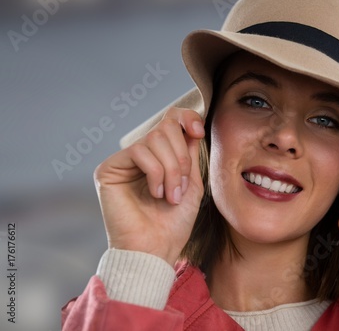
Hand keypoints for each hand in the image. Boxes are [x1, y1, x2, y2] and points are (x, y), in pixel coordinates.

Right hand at [94, 108, 204, 265]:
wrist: (156, 249)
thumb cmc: (174, 223)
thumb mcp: (191, 183)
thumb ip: (190, 154)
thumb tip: (191, 125)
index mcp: (160, 157)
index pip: (170, 121)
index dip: (186, 118)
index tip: (199, 131)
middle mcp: (140, 156)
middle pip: (164, 128)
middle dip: (182, 157)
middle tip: (183, 187)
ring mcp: (123, 162)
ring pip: (154, 139)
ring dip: (172, 169)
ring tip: (171, 196)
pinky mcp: (108, 169)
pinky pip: (139, 152)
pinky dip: (156, 173)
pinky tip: (156, 194)